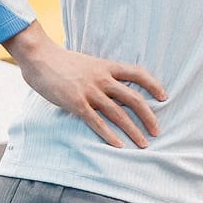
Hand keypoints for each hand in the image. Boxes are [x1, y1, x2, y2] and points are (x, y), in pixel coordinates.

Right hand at [11, 23, 164, 148]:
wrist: (39, 57)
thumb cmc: (60, 61)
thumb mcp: (87, 63)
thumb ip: (100, 74)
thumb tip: (111, 88)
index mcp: (106, 66)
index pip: (137, 73)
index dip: (153, 85)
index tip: (164, 97)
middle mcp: (101, 78)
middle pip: (133, 98)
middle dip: (148, 116)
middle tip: (157, 130)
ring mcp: (89, 91)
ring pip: (118, 113)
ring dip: (133, 130)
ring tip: (143, 143)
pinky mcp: (76, 103)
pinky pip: (97, 122)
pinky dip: (109, 135)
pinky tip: (119, 145)